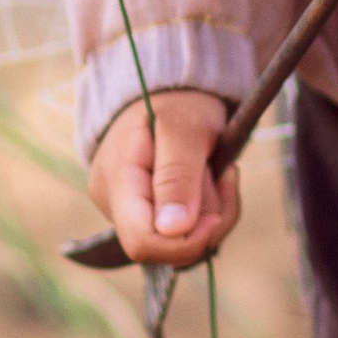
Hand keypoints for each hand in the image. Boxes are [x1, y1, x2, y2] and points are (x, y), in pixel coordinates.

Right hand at [86, 87, 239, 266]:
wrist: (171, 91)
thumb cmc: (178, 102)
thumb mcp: (185, 128)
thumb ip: (178, 177)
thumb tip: (173, 230)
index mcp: (115, 181)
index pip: (142, 242)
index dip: (185, 242)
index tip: (216, 217)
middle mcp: (114, 204)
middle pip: (167, 247)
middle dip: (207, 219)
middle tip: (224, 175)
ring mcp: (130, 211)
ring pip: (183, 242)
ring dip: (215, 210)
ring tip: (216, 169)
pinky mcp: (151, 214)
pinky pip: (188, 233)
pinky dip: (211, 211)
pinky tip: (211, 180)